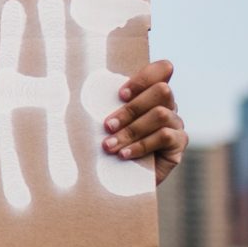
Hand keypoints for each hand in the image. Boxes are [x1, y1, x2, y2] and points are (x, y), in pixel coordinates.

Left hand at [100, 58, 185, 184]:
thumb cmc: (111, 142)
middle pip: (162, 90)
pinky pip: (165, 137)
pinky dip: (140, 145)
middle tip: (107, 125)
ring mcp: (176, 124)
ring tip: (109, 145)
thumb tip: (68, 87)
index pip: (162, 69)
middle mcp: (168, 105)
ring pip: (160, 115)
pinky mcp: (179, 144)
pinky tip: (124, 154)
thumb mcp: (108, 121)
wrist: (123, 177)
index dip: (143, 78)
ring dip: (131, 130)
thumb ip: (104, 103)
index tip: (120, 95)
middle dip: (131, 108)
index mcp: (152, 93)